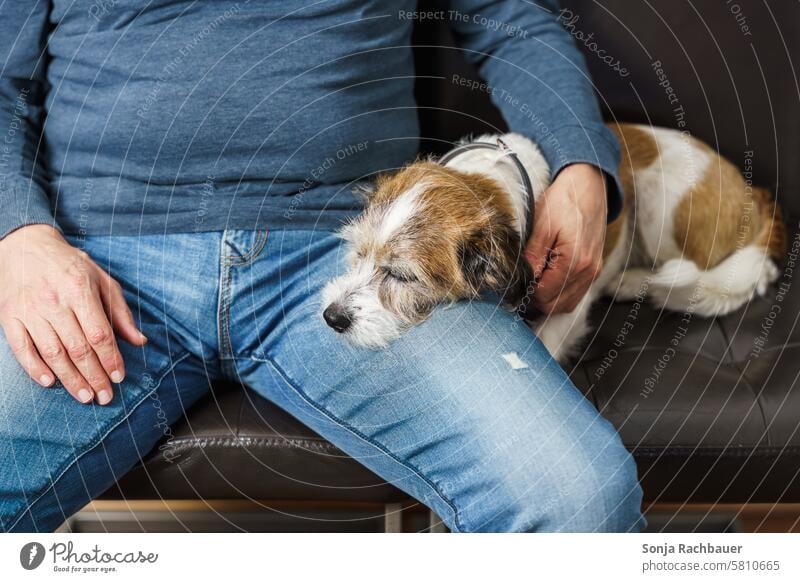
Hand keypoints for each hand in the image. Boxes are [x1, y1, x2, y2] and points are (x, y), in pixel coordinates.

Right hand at [0, 225, 146, 404]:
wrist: (25, 246)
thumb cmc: (70, 266)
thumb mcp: (102, 281)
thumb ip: (120, 313)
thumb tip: (140, 341)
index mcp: (80, 290)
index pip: (99, 332)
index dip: (110, 358)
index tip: (119, 377)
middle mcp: (54, 301)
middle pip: (77, 347)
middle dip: (94, 376)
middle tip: (105, 396)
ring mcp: (30, 310)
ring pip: (52, 352)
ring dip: (70, 378)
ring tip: (84, 396)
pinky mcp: (10, 317)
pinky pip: (21, 348)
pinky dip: (34, 367)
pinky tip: (49, 382)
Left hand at [524, 163, 606, 313]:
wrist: (588, 185)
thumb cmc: (564, 201)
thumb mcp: (542, 225)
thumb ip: (533, 256)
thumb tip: (523, 280)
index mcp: (576, 261)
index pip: (544, 295)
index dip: (526, 291)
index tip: (516, 280)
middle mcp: (588, 272)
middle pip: (555, 305)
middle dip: (535, 298)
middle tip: (522, 281)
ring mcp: (593, 272)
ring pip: (566, 305)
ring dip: (548, 298)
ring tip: (533, 279)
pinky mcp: (594, 269)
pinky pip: (575, 294)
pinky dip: (559, 293)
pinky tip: (546, 278)